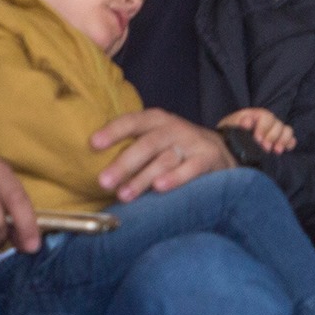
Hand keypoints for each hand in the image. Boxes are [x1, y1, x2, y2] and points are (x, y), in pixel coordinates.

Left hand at [93, 109, 234, 200]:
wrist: (221, 152)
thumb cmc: (176, 149)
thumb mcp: (155, 139)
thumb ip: (132, 147)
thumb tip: (93, 167)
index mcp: (156, 120)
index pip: (132, 121)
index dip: (113, 131)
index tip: (93, 144)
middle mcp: (174, 128)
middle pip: (147, 144)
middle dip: (124, 163)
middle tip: (103, 181)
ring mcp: (192, 143)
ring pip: (165, 159)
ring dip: (143, 178)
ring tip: (125, 195)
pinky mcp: (208, 159)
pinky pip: (191, 169)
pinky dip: (175, 178)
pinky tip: (160, 188)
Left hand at [218, 107, 295, 154]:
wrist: (227, 152)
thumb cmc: (227, 139)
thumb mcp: (227, 129)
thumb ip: (236, 125)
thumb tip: (248, 122)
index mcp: (253, 116)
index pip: (265, 116)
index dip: (264, 127)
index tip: (258, 139)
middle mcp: (265, 121)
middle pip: (277, 123)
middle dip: (272, 136)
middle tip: (265, 148)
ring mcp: (273, 132)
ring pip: (286, 130)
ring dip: (283, 140)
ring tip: (276, 151)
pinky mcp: (277, 142)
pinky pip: (290, 139)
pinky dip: (289, 143)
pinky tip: (284, 149)